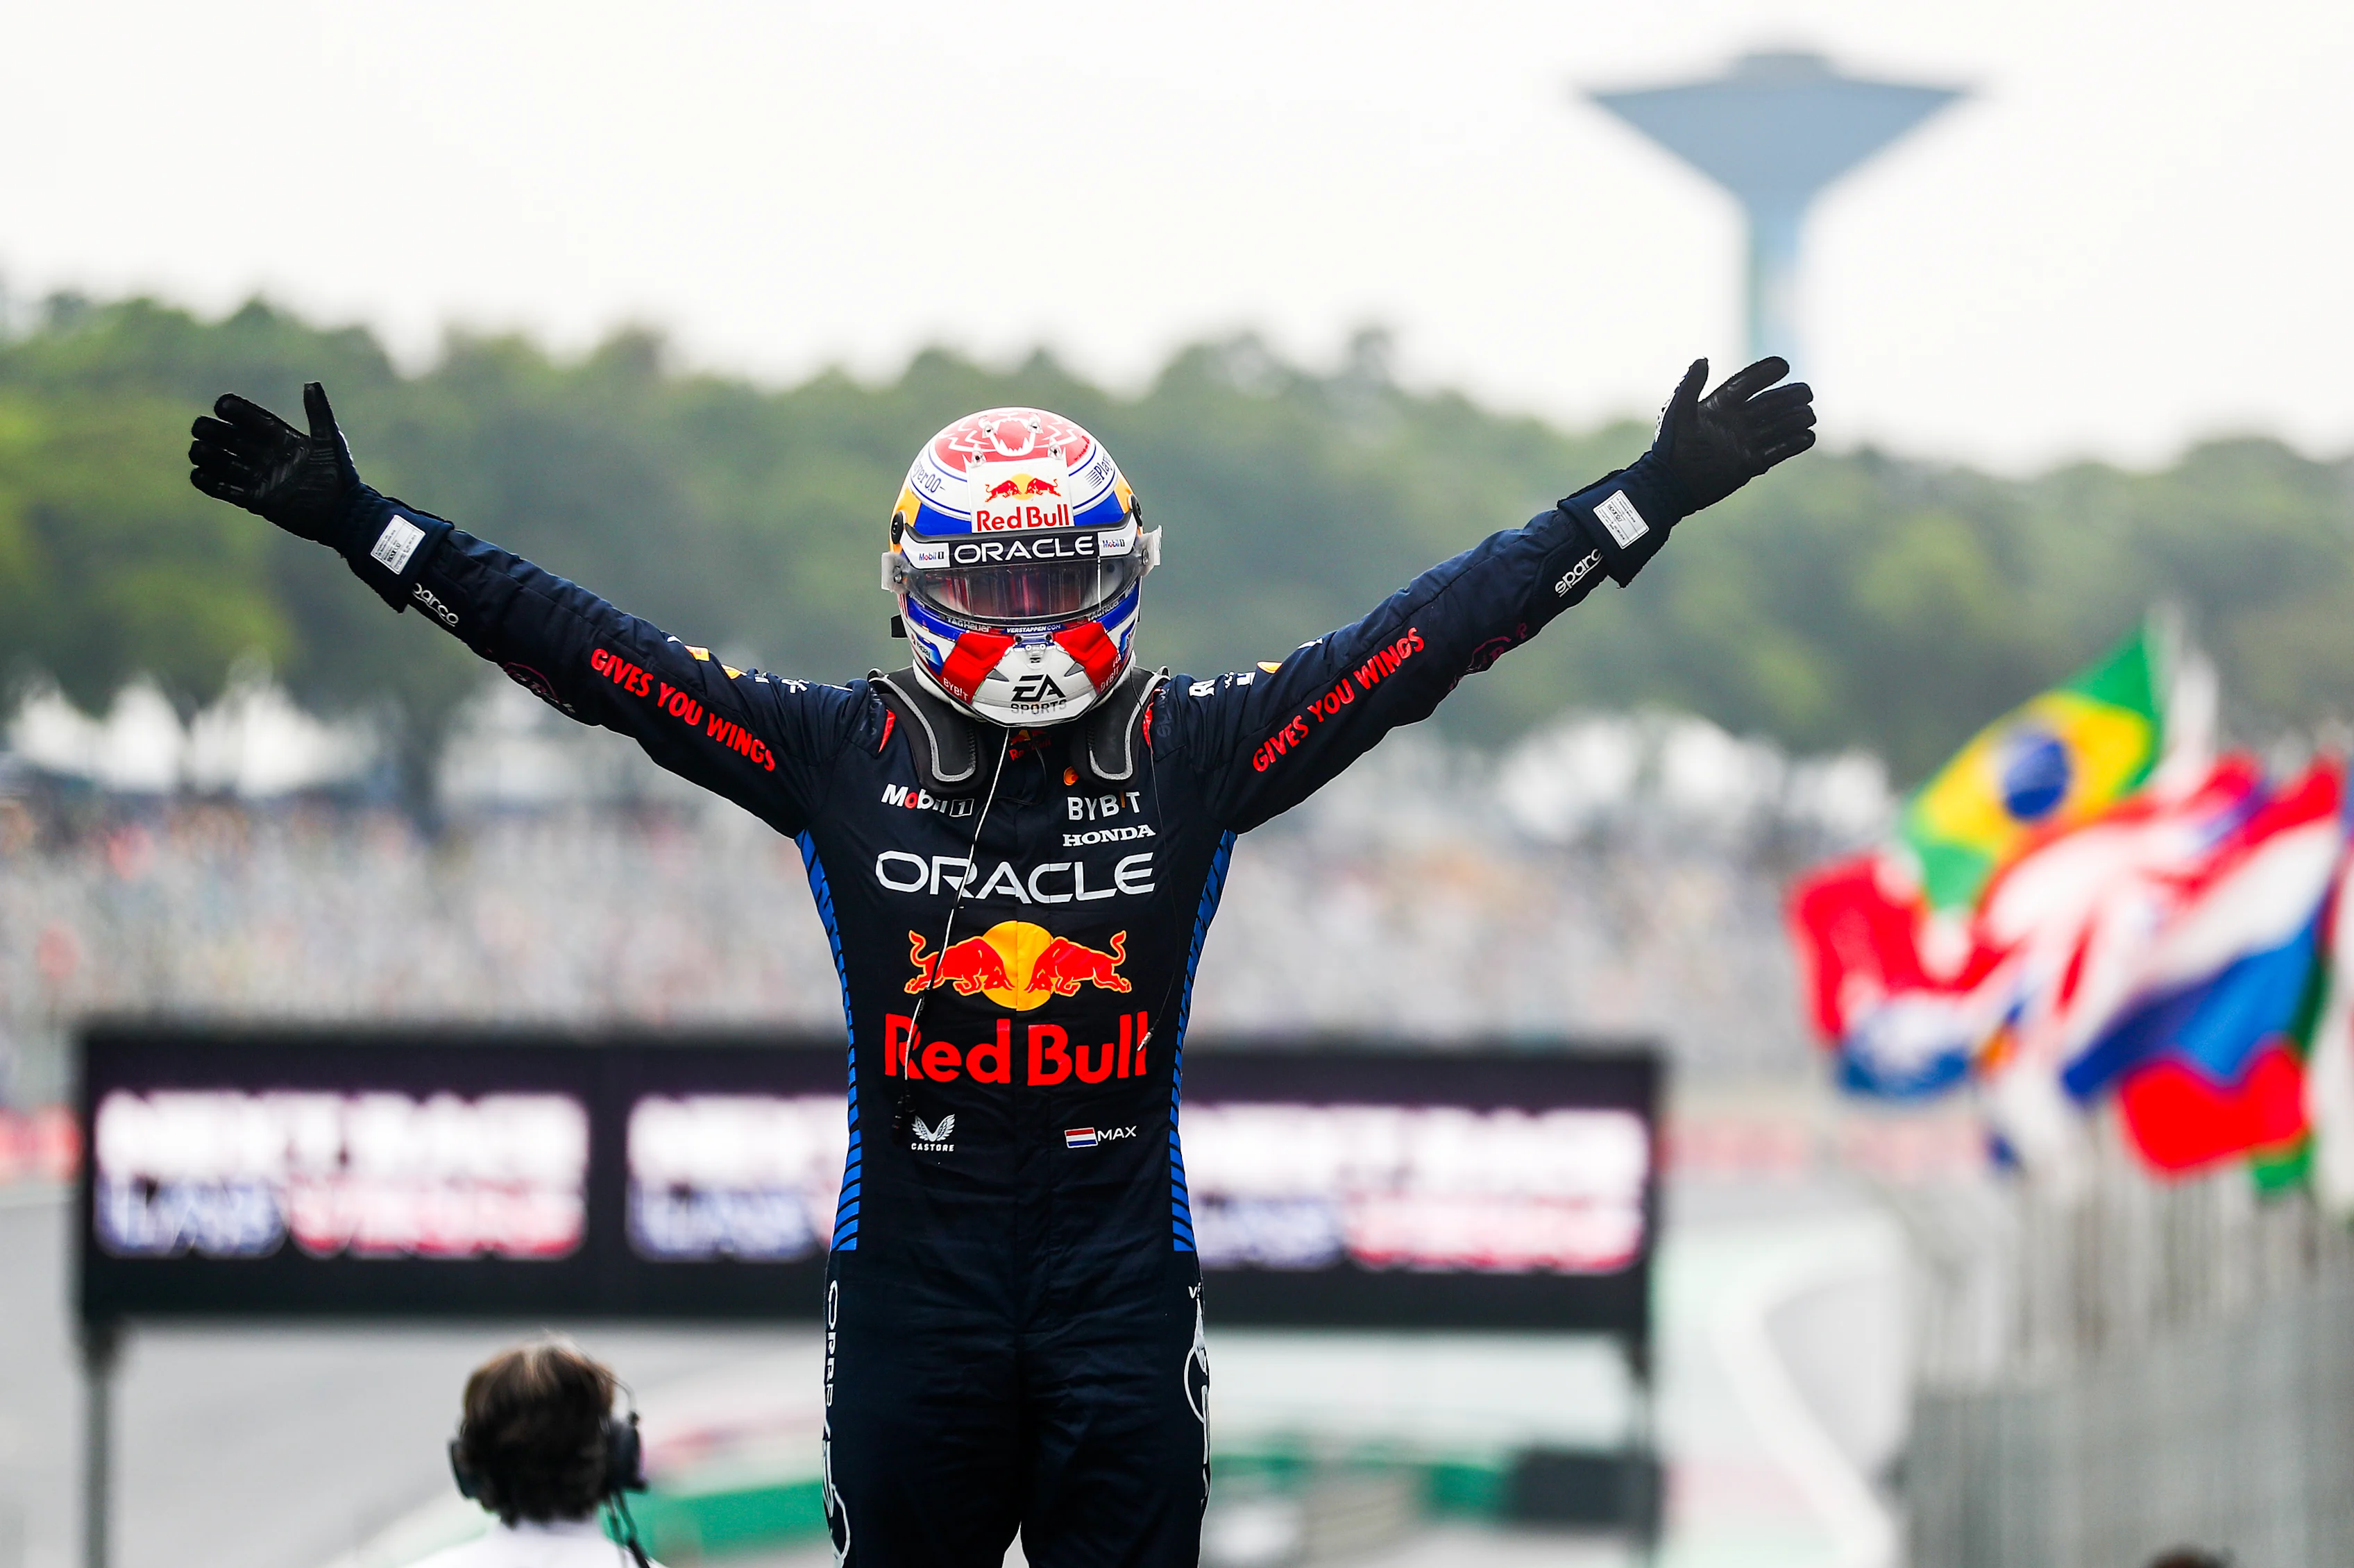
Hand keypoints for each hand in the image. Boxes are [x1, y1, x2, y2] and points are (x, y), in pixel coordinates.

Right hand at [188, 382, 362, 542]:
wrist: (341, 515)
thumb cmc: (340, 477)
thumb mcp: (330, 443)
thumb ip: (319, 415)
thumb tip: (312, 383)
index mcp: (281, 438)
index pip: (251, 419)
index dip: (235, 411)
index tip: (222, 406)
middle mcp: (266, 455)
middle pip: (229, 438)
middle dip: (212, 431)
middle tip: (202, 429)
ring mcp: (259, 477)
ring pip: (222, 462)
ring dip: (207, 455)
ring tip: (199, 451)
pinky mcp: (255, 500)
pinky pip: (225, 490)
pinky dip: (209, 483)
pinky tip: (198, 475)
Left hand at [1651, 357, 1816, 510]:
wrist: (1670, 486)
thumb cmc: (1670, 448)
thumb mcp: (1677, 414)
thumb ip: (1689, 387)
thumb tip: (1702, 359)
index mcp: (1719, 405)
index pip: (1746, 384)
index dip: (1764, 373)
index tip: (1783, 365)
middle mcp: (1735, 421)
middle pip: (1769, 403)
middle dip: (1789, 396)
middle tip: (1806, 393)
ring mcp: (1744, 442)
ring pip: (1777, 426)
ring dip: (1795, 419)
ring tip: (1809, 415)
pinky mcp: (1749, 464)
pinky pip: (1776, 452)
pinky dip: (1793, 445)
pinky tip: (1808, 437)